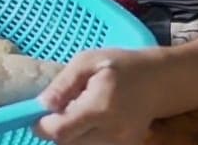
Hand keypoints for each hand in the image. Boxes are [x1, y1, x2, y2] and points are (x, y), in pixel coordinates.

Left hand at [35, 48, 165, 144]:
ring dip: (72, 135)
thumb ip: (63, 83)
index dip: (43, 126)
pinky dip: (86, 138)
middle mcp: (112, 131)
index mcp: (101, 106)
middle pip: (67, 144)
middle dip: (58, 129)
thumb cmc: (121, 66)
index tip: (38, 116)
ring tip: (83, 114)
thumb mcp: (89, 61)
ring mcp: (121, 144)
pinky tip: (95, 122)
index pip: (61, 131)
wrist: (158, 81)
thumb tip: (41, 105)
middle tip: (64, 110)